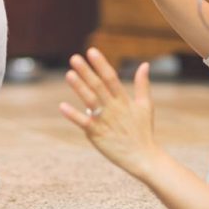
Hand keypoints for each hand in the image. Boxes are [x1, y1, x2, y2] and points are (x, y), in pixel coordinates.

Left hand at [59, 47, 161, 179]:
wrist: (143, 157)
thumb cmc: (143, 131)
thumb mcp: (145, 105)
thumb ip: (143, 84)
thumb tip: (145, 64)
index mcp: (124, 100)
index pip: (111, 78)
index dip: (101, 64)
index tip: (91, 51)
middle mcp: (114, 108)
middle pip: (98, 86)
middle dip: (86, 72)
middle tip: (74, 58)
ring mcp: (105, 121)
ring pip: (90, 101)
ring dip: (79, 88)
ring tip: (68, 74)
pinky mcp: (97, 135)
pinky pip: (84, 123)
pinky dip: (73, 115)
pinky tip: (62, 106)